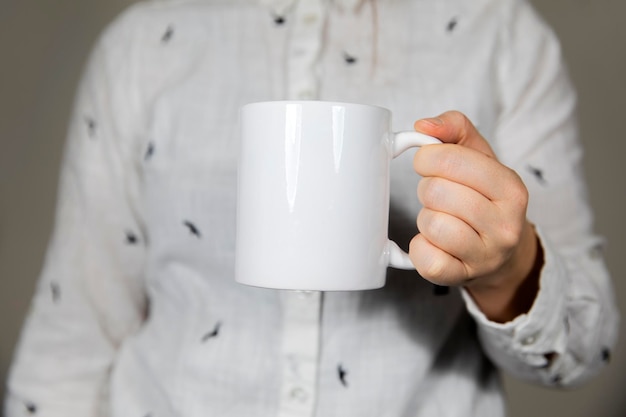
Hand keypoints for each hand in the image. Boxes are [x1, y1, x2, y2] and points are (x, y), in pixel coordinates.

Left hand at [411, 111, 539, 321]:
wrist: (503, 253)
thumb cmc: (485, 197)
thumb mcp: (480, 156)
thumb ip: (455, 128)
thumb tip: (423, 126)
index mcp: (511, 189)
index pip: (451, 160)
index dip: (428, 158)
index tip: (429, 163)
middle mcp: (505, 225)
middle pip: (435, 192)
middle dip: (427, 189)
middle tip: (439, 195)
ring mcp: (485, 255)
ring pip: (430, 224)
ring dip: (425, 219)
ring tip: (441, 218)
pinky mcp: (462, 276)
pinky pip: (425, 258)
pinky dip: (420, 248)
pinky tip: (434, 243)